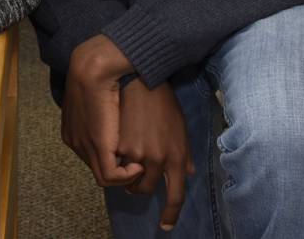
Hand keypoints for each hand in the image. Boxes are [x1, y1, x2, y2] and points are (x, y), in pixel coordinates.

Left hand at [62, 34, 144, 187]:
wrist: (94, 67)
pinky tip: (138, 165)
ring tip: (140, 165)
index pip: (90, 154)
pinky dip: (126, 175)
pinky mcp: (98, 147)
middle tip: (137, 164)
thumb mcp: (95, 96)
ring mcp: (84, 146)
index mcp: (72, 130)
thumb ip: (99, 111)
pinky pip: (110, 176)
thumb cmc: (99, 75)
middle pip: (97, 167)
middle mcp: (75, 141)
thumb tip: (110, 117)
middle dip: (117, 169)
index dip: (110, 155)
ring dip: (124, 175)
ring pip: (104, 177)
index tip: (126, 152)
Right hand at [117, 78, 195, 231]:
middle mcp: (156, 159)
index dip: (171, 214)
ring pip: (127, 180)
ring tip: (125, 164)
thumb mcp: (181, 128)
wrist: (139, 80)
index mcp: (175, 156)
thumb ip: (184, 153)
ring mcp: (135, 153)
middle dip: (140, 188)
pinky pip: (114, 164)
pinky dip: (115, 161)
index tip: (166, 226)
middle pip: (145, 190)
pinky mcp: (116, 145)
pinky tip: (114, 149)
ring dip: (126, 177)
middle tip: (137, 179)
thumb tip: (189, 173)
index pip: (176, 195)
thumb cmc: (163, 102)